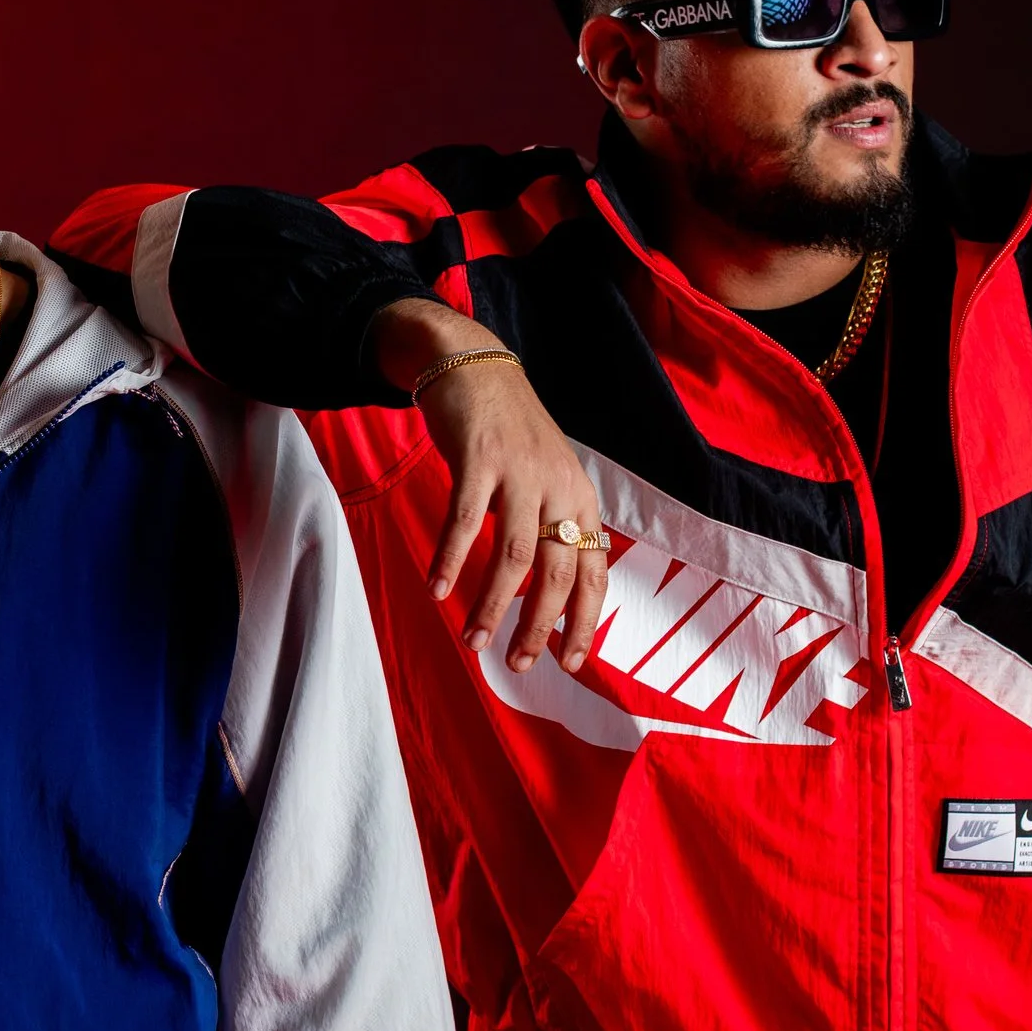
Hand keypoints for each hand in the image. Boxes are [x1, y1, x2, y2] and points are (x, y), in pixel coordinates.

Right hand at [369, 299, 607, 673]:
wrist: (473, 365)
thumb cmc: (508, 432)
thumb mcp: (547, 477)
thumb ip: (552, 525)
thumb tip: (552, 595)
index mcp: (580, 498)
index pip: (594, 572)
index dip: (586, 622)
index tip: (571, 664)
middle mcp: (559, 487)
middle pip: (557, 574)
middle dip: (538, 628)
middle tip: (518, 665)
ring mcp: (520, 472)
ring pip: (514, 556)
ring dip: (493, 605)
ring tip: (473, 640)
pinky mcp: (479, 458)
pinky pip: (465, 520)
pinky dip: (451, 559)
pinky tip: (437, 589)